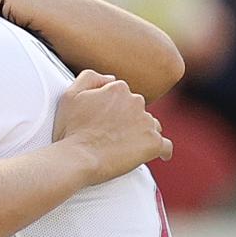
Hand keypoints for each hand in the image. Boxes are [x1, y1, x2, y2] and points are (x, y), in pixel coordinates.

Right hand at [54, 70, 169, 183]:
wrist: (78, 158)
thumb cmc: (71, 130)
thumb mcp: (70, 95)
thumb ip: (90, 78)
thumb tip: (111, 78)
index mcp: (118, 89)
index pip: (124, 96)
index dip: (114, 109)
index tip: (106, 120)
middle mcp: (136, 102)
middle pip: (138, 109)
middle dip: (129, 120)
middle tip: (113, 135)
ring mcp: (147, 123)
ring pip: (152, 126)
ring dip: (143, 133)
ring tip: (128, 146)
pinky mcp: (153, 143)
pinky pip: (165, 146)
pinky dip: (162, 151)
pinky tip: (159, 155)